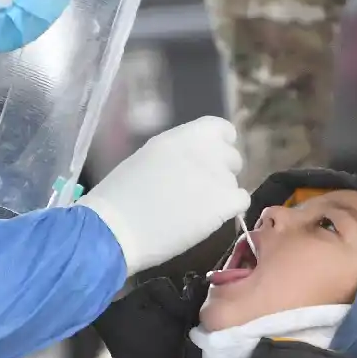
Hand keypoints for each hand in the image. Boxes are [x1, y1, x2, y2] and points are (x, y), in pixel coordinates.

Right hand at [78, 116, 250, 276]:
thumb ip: (174, 157)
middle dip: (221, 172)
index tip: (207, 162)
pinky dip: (229, 210)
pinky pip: (241, 201)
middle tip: (199, 191)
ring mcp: (217, 176)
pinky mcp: (223, 203)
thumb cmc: (118, 198)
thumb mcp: (146, 160)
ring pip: (234, 181)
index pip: (221, 130)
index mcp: (181, 137)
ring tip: (195, 211)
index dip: (219, 146)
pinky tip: (208, 220)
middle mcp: (204, 150)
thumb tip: (187, 167)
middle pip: (232, 157)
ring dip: (221, 194)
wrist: (115, 227)